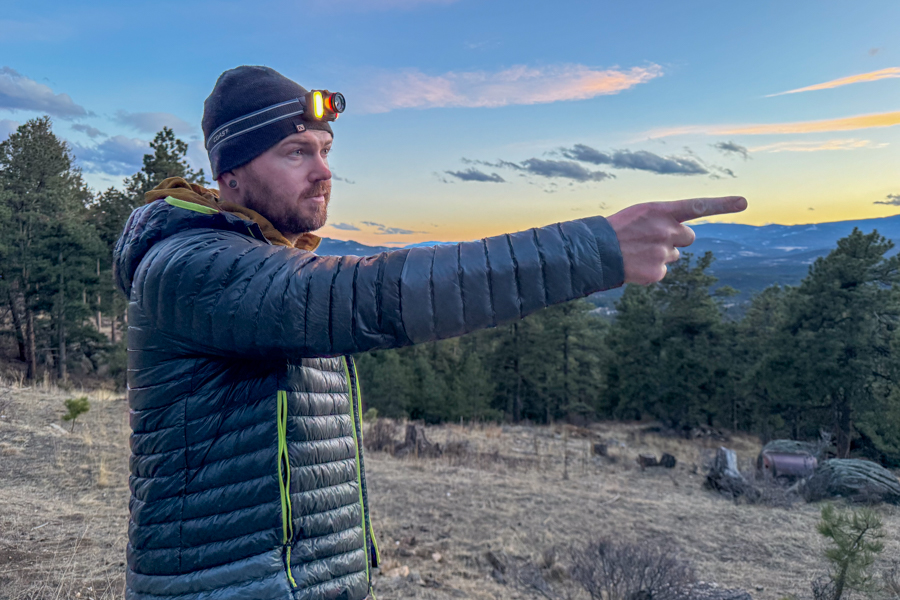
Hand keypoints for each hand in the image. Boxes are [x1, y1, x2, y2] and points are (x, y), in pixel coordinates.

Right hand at [607, 196, 747, 284]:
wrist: (594, 253)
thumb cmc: (616, 230)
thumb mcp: (639, 215)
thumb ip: (663, 221)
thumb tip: (681, 240)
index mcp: (660, 211)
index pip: (698, 206)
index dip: (722, 204)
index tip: (744, 202)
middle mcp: (666, 230)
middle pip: (688, 236)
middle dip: (675, 238)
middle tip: (653, 239)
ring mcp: (663, 252)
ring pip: (674, 255)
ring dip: (660, 254)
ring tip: (637, 252)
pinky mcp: (657, 272)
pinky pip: (662, 271)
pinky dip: (650, 270)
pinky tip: (634, 265)